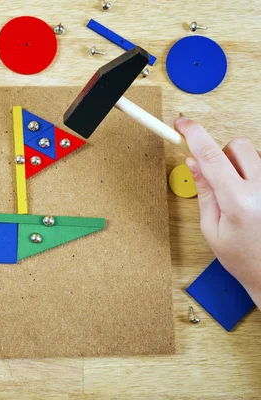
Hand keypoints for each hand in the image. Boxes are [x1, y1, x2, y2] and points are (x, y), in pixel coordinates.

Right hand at [175, 118, 260, 304]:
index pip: (211, 155)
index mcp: (238, 202)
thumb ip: (204, 191)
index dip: (194, 134)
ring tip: (242, 195)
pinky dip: (256, 175)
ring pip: (255, 154)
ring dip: (242, 166)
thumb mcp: (212, 229)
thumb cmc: (244, 259)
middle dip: (222, 154)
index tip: (182, 124)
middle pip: (238, 146)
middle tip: (219, 179)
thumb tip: (193, 163)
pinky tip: (255, 197)